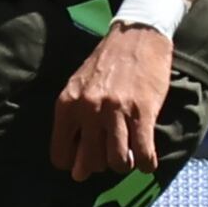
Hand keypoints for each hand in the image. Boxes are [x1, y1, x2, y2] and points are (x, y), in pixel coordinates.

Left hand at [49, 25, 171, 179]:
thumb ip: (74, 123)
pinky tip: (147, 159)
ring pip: (117, 162)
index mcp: (67, 105)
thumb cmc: (106, 65)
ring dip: (125, 165)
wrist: (136, 36)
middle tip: (110, 153)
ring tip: (129, 155)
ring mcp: (115, 112)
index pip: (60, 155)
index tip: (86, 161)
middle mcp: (88, 110)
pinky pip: (143, 153)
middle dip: (101, 165)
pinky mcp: (142, 112)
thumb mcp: (78, 88)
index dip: (74, 165)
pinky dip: (146, 163)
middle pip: (91, 163)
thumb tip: (77, 169)